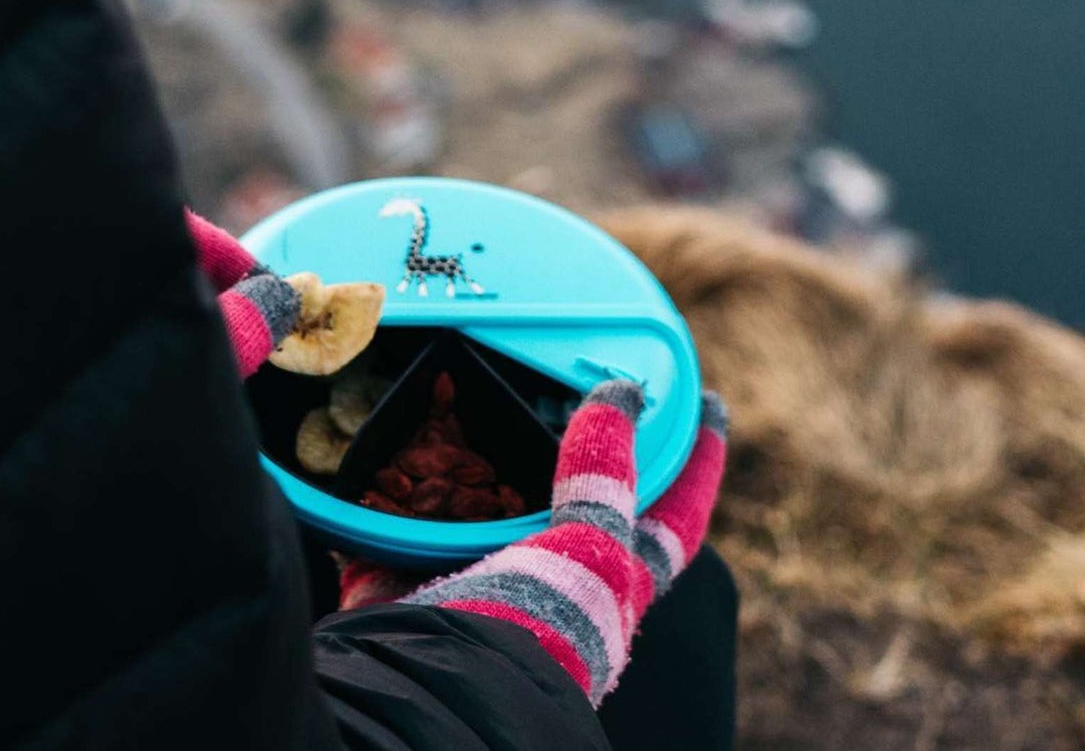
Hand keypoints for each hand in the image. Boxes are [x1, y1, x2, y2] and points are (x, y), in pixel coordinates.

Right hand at [349, 380, 728, 704]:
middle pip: (569, 513)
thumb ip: (606, 472)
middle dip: (561, 456)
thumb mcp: (590, 544)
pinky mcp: (405, 605)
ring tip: (457, 401)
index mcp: (613, 585)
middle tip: (562, 387)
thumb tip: (623, 392)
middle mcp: (551, 593)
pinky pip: (388, 545)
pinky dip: (377, 509)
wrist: (439, 697)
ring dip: (462, 469)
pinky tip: (371, 462)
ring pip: (475, 522)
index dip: (700, 465)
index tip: (713, 405)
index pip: (677, 518)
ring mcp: (477, 598)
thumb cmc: (540, 627)